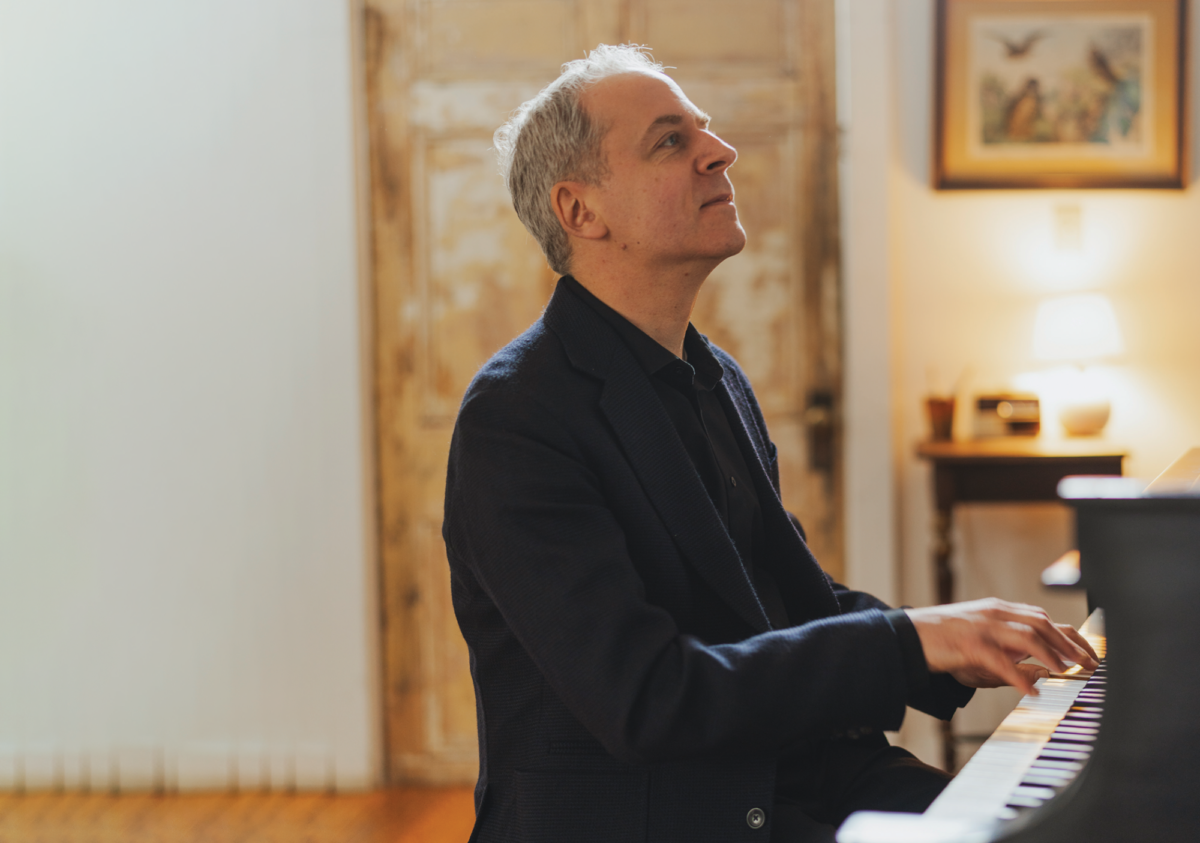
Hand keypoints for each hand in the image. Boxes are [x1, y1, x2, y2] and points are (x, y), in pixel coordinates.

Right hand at [905, 598, 1099, 695]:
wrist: (907, 636)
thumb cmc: (942, 641)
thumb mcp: (981, 645)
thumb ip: (1012, 656)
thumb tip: (1044, 673)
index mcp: (998, 610)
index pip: (1043, 618)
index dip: (1069, 636)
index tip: (1088, 654)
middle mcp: (994, 613)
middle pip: (1042, 623)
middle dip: (1070, 645)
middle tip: (1090, 665)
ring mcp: (982, 627)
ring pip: (1027, 636)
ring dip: (1052, 655)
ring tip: (1069, 672)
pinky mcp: (969, 644)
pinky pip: (1001, 660)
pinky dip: (1020, 676)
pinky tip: (1032, 691)